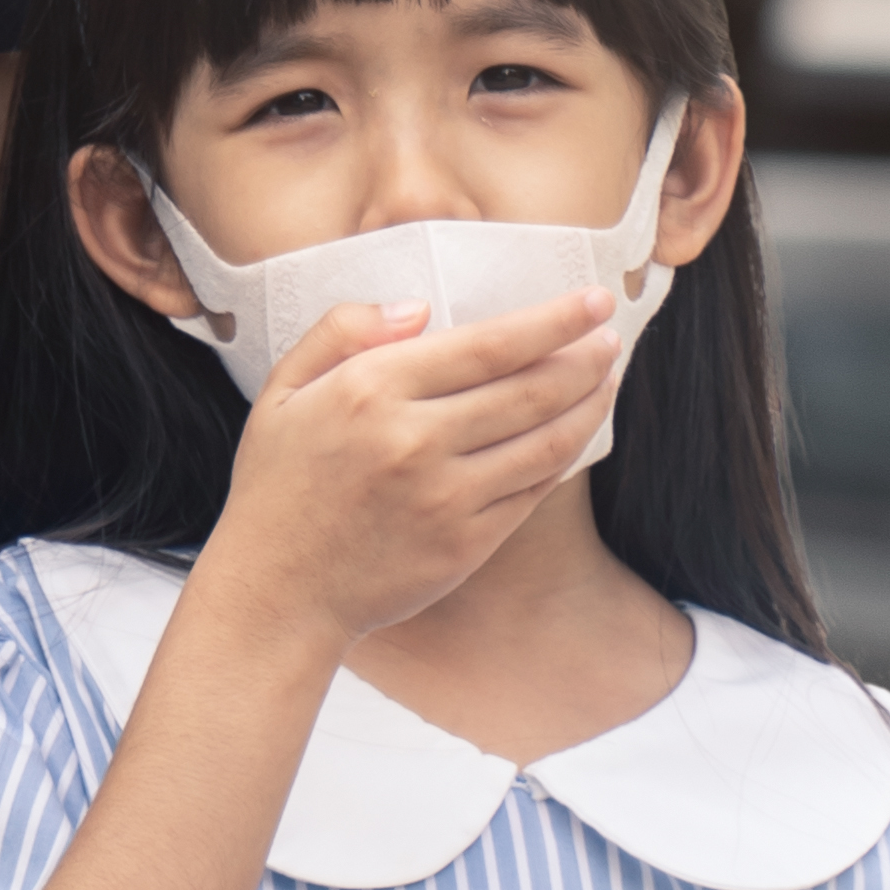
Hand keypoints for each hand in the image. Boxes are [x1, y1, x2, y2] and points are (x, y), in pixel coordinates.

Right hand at [186, 290, 627, 657]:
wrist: (279, 588)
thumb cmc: (278, 483)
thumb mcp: (281, 389)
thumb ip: (341, 331)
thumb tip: (418, 307)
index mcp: (371, 390)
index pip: (488, 345)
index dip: (552, 321)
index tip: (593, 301)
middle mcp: (416, 440)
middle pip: (530, 390)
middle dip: (584, 359)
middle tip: (611, 338)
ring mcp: (448, 497)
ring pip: (545, 441)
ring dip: (588, 407)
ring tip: (606, 381)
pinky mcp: (467, 544)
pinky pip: (532, 491)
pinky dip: (562, 458)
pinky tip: (572, 436)